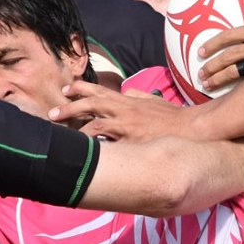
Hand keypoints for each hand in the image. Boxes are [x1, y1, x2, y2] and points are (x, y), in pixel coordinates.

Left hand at [56, 82, 187, 139]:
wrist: (192, 129)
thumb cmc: (174, 117)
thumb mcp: (153, 100)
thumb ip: (138, 95)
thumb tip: (127, 91)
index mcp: (128, 100)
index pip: (100, 90)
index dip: (81, 89)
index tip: (67, 90)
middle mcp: (125, 111)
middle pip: (91, 105)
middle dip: (70, 108)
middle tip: (52, 114)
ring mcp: (128, 127)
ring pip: (96, 125)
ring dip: (77, 130)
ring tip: (61, 137)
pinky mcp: (132, 143)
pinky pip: (109, 146)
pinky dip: (96, 149)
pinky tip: (83, 153)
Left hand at [199, 17, 243, 89]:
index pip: (229, 35)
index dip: (212, 44)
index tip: (201, 51)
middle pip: (228, 55)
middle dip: (211, 65)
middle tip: (201, 73)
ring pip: (234, 70)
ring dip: (218, 78)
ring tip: (207, 84)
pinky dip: (235, 87)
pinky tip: (227, 93)